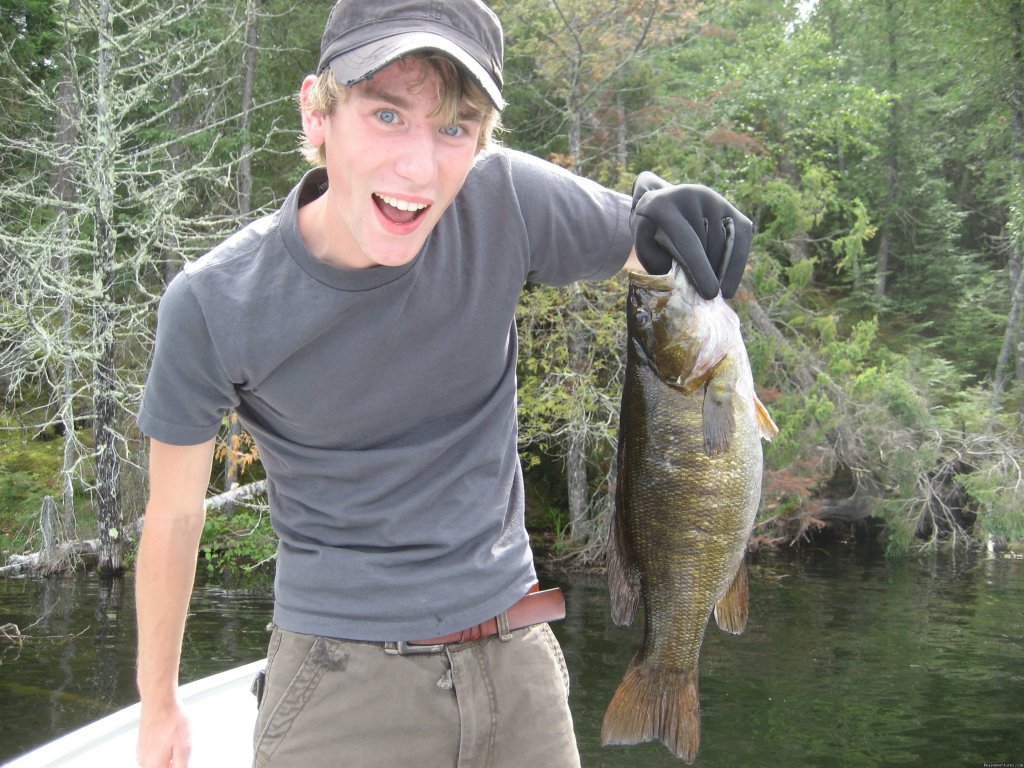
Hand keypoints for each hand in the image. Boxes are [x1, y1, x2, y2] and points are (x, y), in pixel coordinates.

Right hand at [137, 700, 190, 767]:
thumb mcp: (185, 746)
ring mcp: (141, 753)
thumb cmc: (171, 718)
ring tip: (174, 738)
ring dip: (170, 755)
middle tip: (180, 745)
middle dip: (173, 761)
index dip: (178, 764)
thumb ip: (182, 766)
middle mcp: (144, 762)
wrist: (159, 700)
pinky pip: (155, 754)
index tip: (180, 755)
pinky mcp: (142, 745)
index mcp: (154, 765)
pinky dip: (164, 749)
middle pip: (163, 767)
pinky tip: (169, 735)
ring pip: (159, 762)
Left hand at [630, 172, 751, 298]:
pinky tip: (726, 283)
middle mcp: (691, 196)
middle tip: (703, 297)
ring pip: (724, 247)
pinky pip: (741, 242)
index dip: (700, 269)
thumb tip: (688, 286)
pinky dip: (735, 267)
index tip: (711, 293)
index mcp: (662, 205)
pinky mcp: (731, 208)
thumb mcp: (645, 247)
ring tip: (705, 282)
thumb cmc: (652, 233)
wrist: (664, 201)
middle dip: (708, 275)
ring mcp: (714, 200)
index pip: (688, 241)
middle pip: (708, 247)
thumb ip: (659, 264)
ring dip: (718, 271)